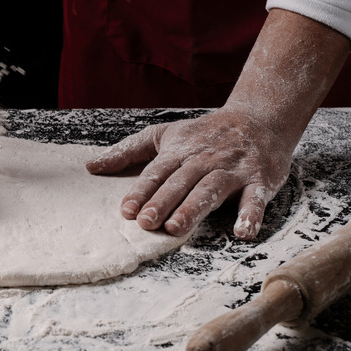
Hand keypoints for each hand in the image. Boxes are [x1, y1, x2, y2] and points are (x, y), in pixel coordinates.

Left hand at [87, 9, 350, 240]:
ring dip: (193, 209)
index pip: (157, 172)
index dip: (142, 191)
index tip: (126, 210)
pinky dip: (250, 214)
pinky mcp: (259, 180)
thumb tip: (91, 166)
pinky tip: (243, 232)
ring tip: (176, 228)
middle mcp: (203, 160)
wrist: (258, 118)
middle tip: (146, 222)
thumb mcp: (164, 135)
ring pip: (210, 190)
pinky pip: (254, 198)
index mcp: (179, 151)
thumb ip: (128, 152)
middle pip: (180, 182)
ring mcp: (231, 170)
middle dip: (163, 202)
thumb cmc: (204, 133)